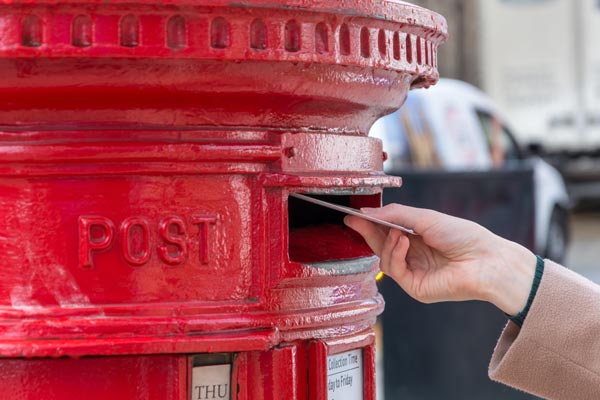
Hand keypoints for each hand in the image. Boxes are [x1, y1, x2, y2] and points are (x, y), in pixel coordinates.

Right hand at [344, 204, 536, 315]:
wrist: (485, 259)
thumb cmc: (462, 235)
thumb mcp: (424, 217)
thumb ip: (394, 214)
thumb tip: (366, 212)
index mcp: (416, 238)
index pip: (386, 231)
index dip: (369, 223)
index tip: (353, 215)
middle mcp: (413, 256)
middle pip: (381, 246)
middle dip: (368, 232)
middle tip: (355, 220)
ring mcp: (414, 273)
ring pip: (384, 260)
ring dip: (387, 243)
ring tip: (399, 233)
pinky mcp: (416, 287)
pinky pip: (394, 271)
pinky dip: (395, 254)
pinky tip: (404, 243)